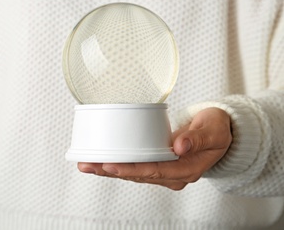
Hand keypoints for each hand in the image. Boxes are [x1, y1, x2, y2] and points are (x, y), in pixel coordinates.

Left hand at [78, 107, 232, 189]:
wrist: (218, 130)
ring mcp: (165, 172)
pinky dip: (118, 164)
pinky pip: (135, 167)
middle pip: (138, 175)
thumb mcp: (213, 131)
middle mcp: (173, 175)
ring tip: (86, 163)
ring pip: (133, 173)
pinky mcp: (158, 164)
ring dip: (109, 169)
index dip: (131, 169)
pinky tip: (101, 161)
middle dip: (111, 171)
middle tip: (87, 164)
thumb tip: (180, 147)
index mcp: (187, 170)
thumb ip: (198, 139)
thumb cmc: (216, 128)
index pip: (154, 171)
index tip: (110, 165)